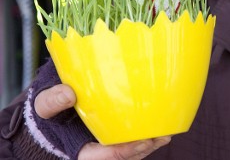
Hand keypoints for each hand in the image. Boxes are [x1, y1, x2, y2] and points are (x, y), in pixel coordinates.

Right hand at [35, 84, 170, 158]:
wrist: (55, 106)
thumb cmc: (51, 108)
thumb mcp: (44, 105)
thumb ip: (52, 101)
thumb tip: (69, 94)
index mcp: (77, 148)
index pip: (99, 157)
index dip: (121, 152)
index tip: (142, 141)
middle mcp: (94, 151)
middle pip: (120, 158)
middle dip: (141, 150)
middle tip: (160, 136)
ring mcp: (105, 146)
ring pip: (129, 153)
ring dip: (148, 145)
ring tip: (166, 132)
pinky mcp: (115, 137)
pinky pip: (132, 143)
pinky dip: (147, 138)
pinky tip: (162, 127)